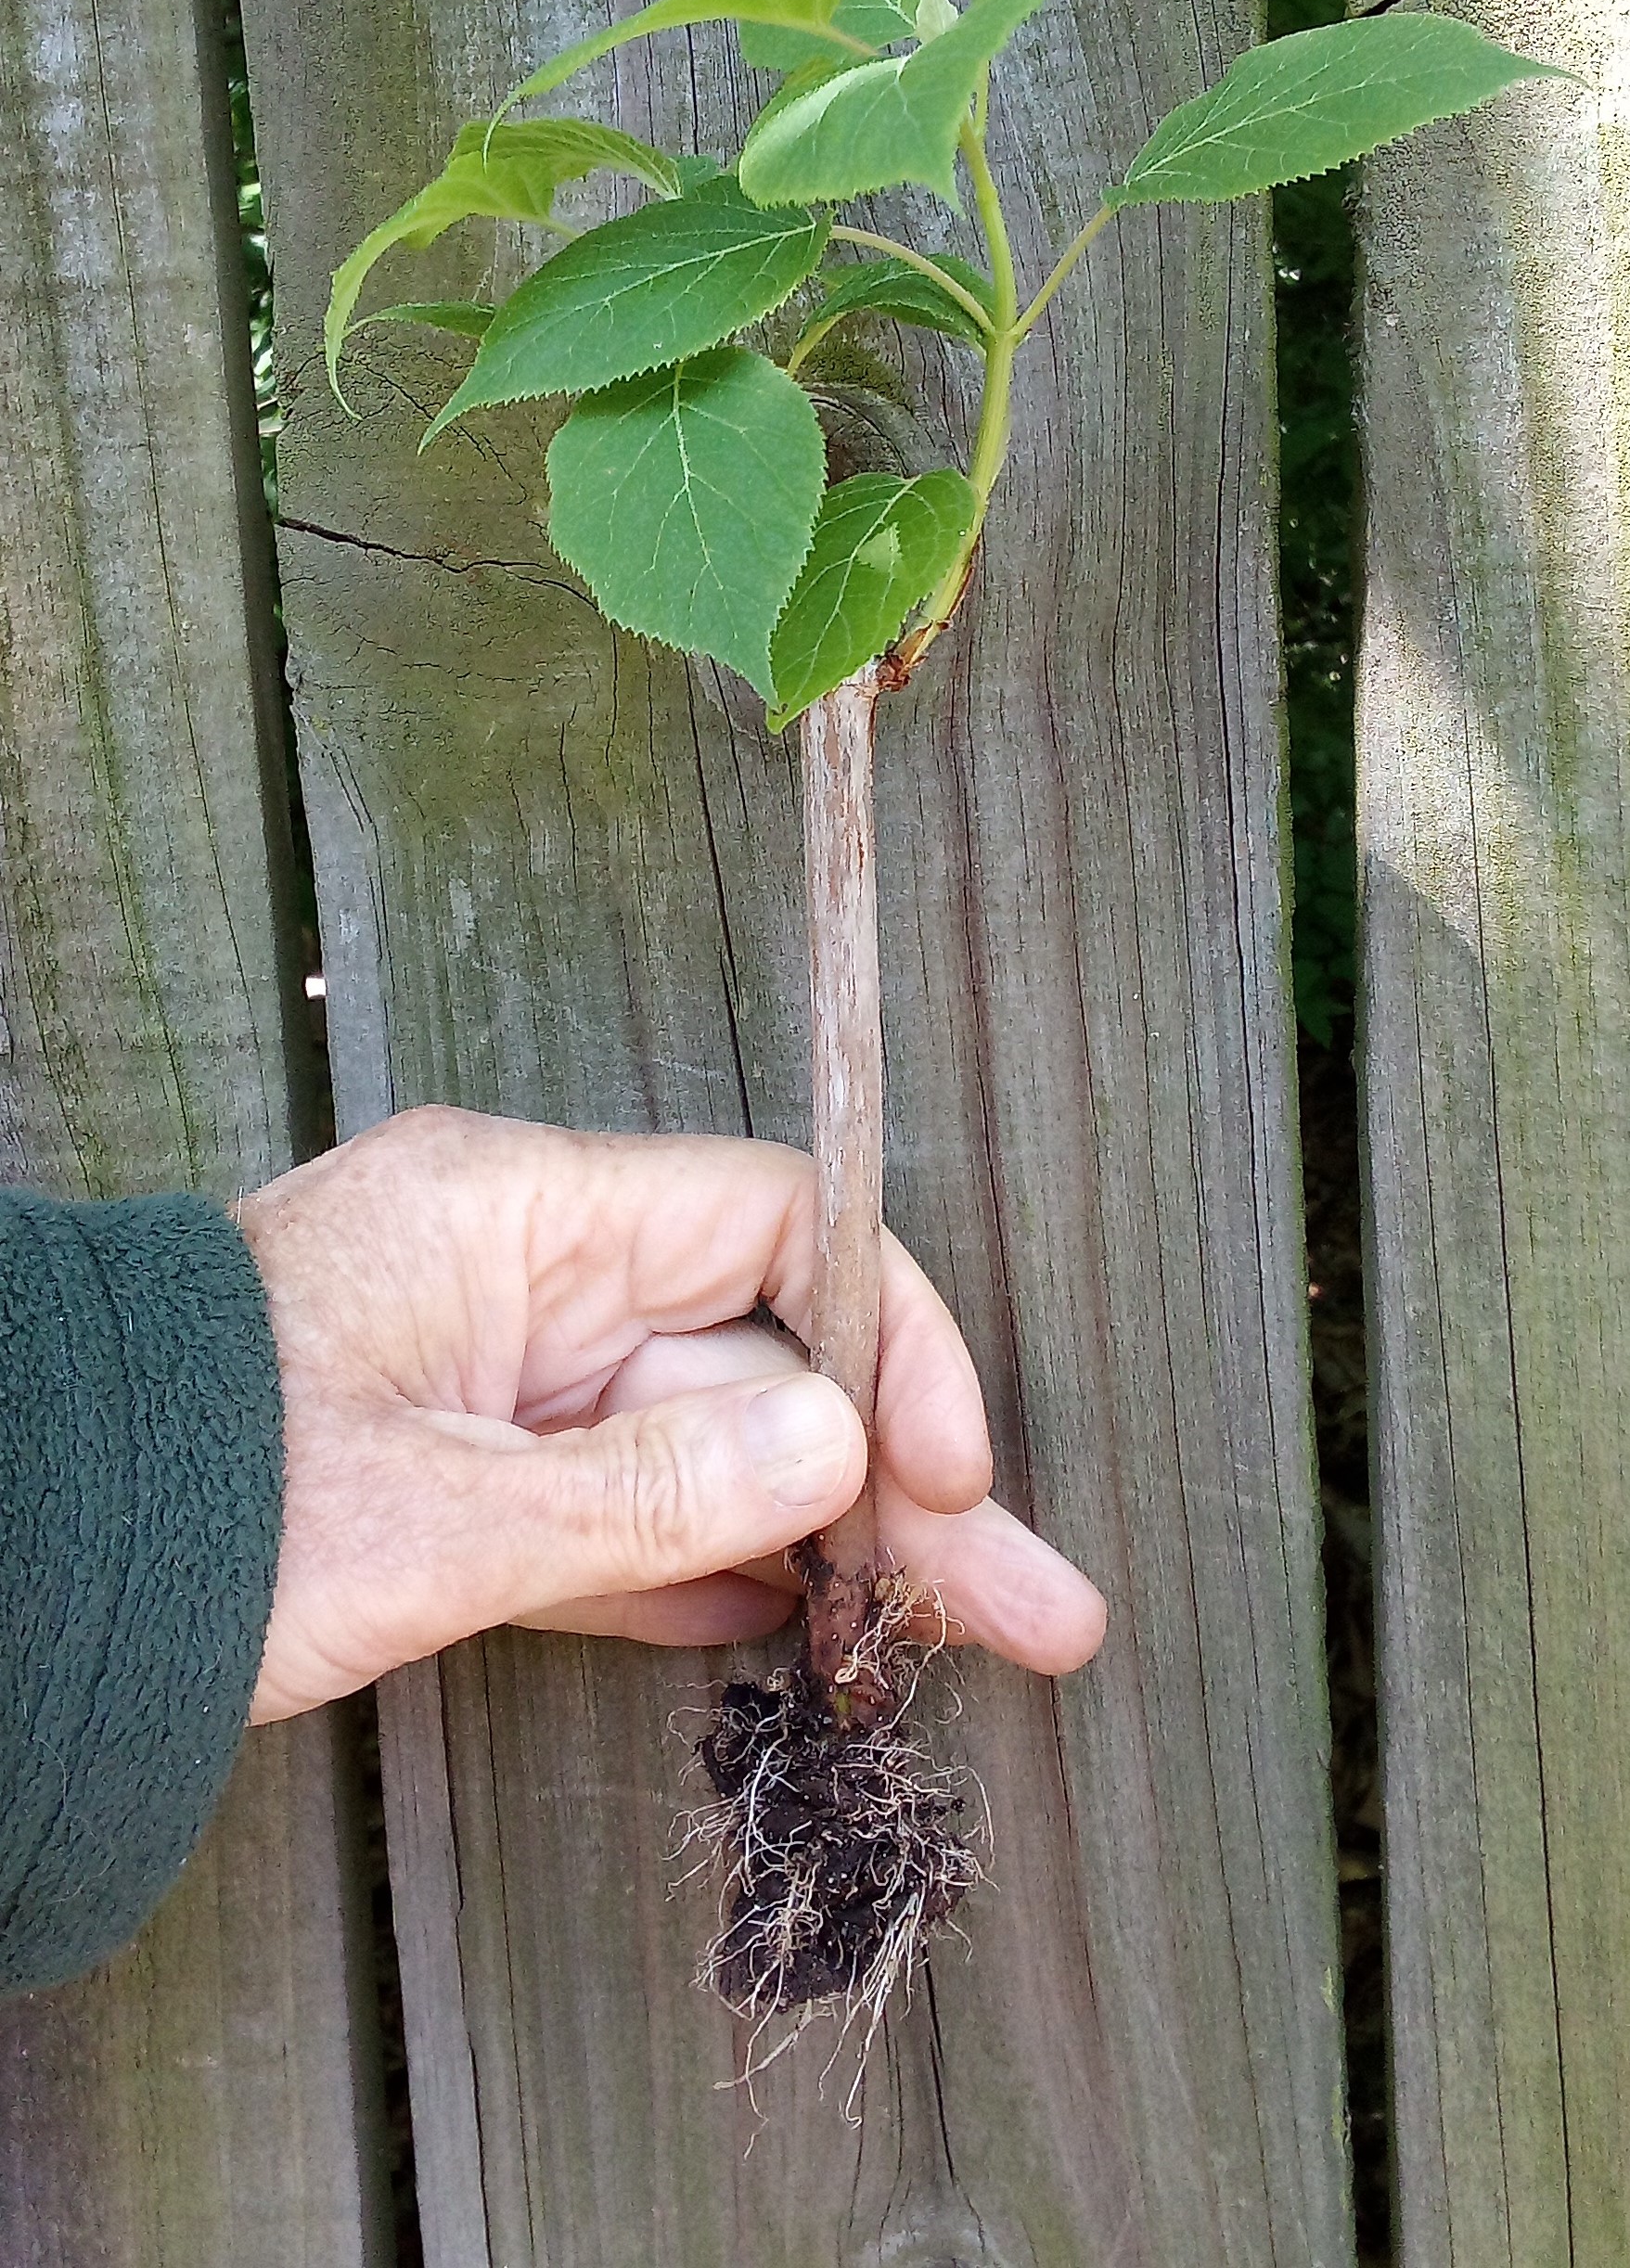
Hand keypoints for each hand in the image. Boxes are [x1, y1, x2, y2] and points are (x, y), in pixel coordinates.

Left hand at [236, 1107, 1106, 1721]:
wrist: (18, 1560)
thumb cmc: (191, 1500)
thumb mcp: (437, 1516)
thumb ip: (654, 1493)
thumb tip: (844, 1463)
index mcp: (523, 1212)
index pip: (776, 1226)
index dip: (889, 1343)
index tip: (948, 1476)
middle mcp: (528, 1271)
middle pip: (764, 1362)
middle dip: (901, 1490)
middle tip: (1030, 1606)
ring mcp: (499, 1372)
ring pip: (705, 1447)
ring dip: (826, 1548)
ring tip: (959, 1641)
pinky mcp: (463, 1467)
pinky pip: (617, 1506)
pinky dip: (699, 1568)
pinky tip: (795, 1632)